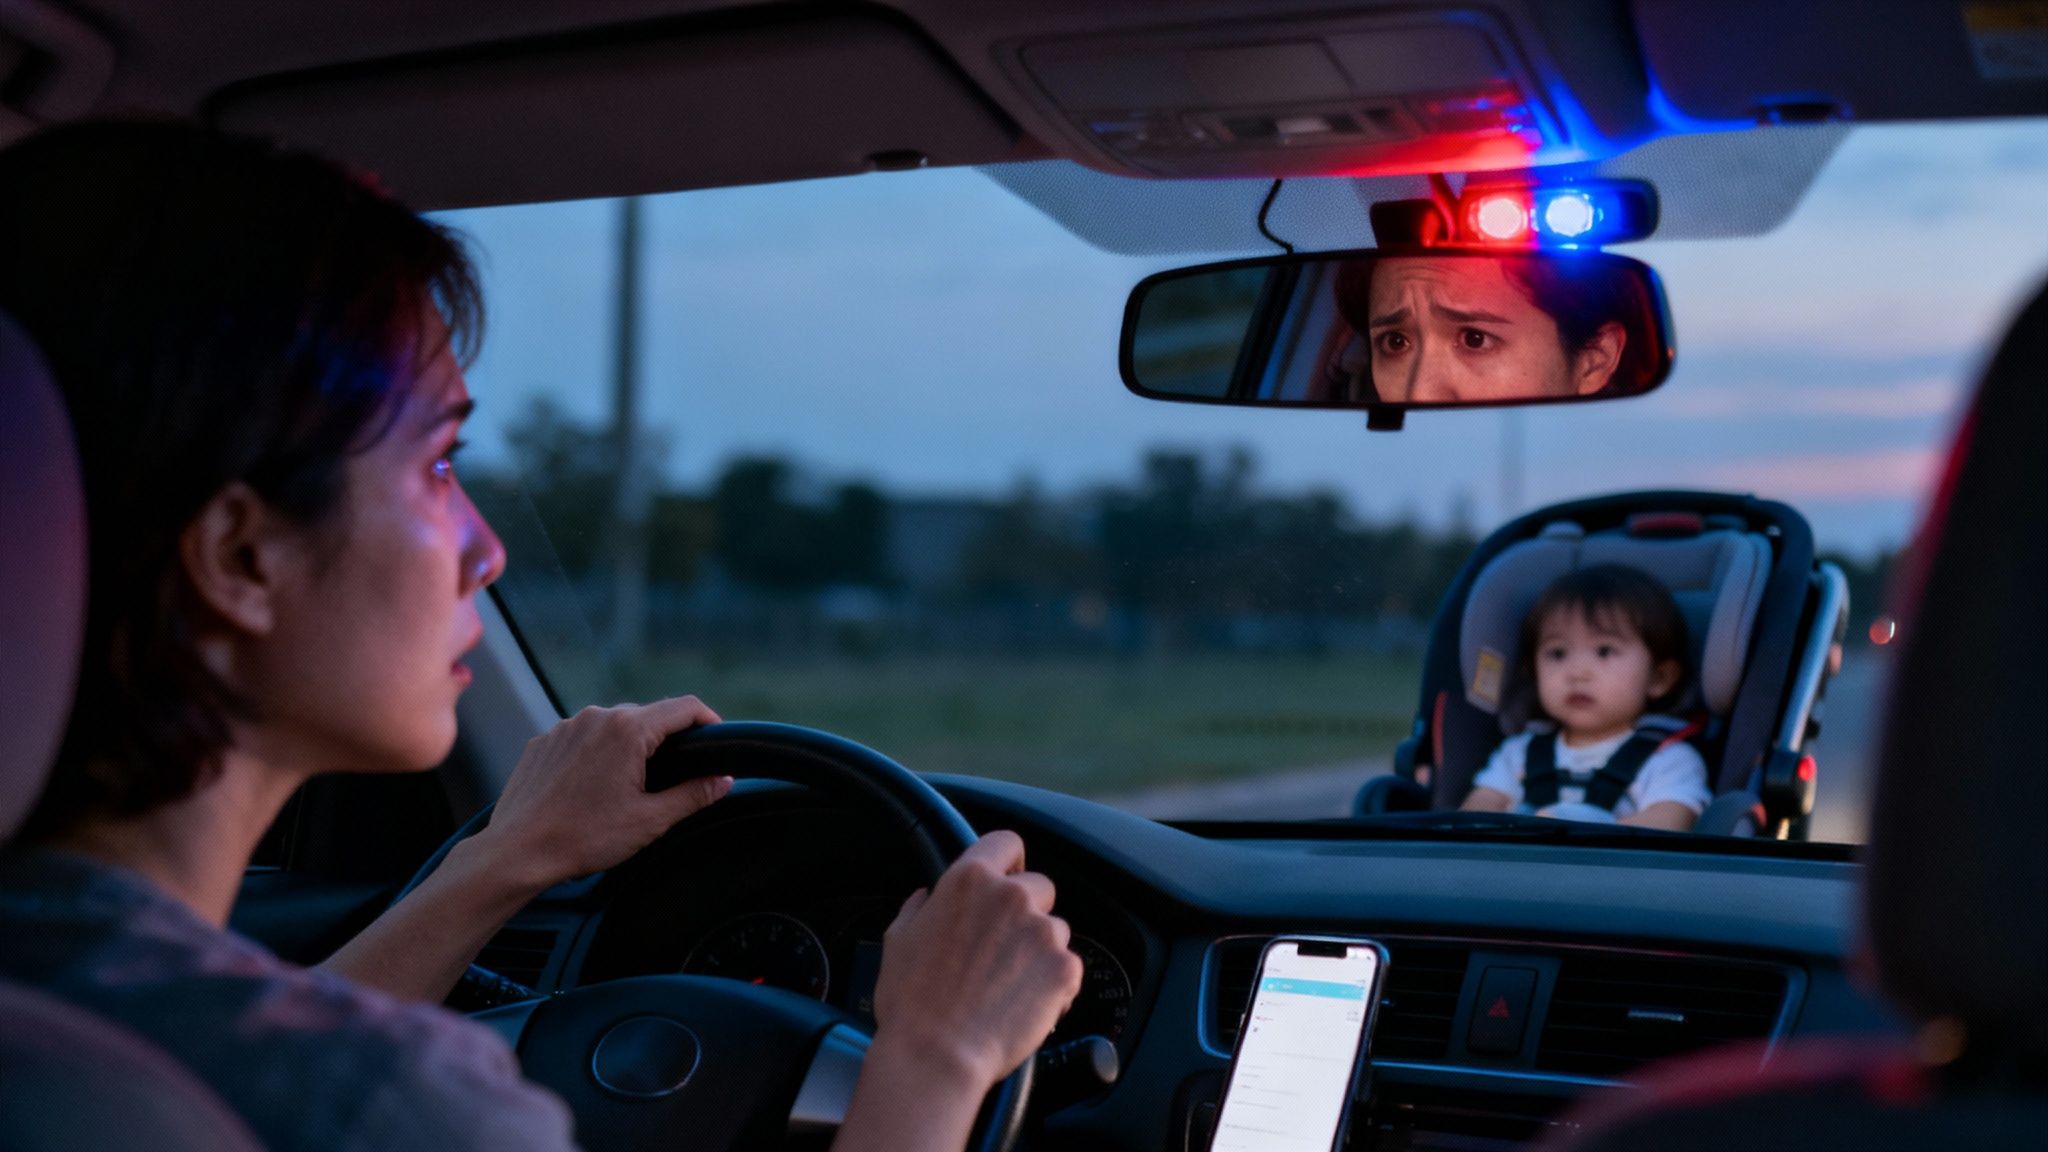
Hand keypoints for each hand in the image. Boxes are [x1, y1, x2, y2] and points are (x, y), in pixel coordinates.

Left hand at [471, 696, 731, 892]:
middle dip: (664, 741)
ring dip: (626, 748)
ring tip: (625, 789)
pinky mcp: (544, 742)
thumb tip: (723, 780)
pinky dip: (594, 755)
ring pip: (612, 727)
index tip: (715, 740)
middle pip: (647, 716)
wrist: (518, 852)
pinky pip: (581, 738)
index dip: (708, 720)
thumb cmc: (584, 837)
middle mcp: (596, 717)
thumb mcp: (650, 821)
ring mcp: (565, 727)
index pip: (684, 707)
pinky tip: (590, 789)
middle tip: (671, 778)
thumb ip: (693, 795)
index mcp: (628, 730)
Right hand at [869, 831, 1084, 1091]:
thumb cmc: (912, 1003)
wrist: (938, 1055)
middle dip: (1026, 911)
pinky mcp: (1064, 968)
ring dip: (1038, 950)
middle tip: (1002, 947)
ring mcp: (1042, 931)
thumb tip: (927, 898)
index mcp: (969, 880)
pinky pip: (1068, 966)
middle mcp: (1011, 897)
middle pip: (1038, 887)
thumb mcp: (898, 940)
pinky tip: (1025, 1004)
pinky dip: (1054, 984)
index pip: (1007, 842)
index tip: (1007, 877)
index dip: (1008, 860)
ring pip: (1054, 929)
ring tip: (1008, 985)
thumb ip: (920, 908)